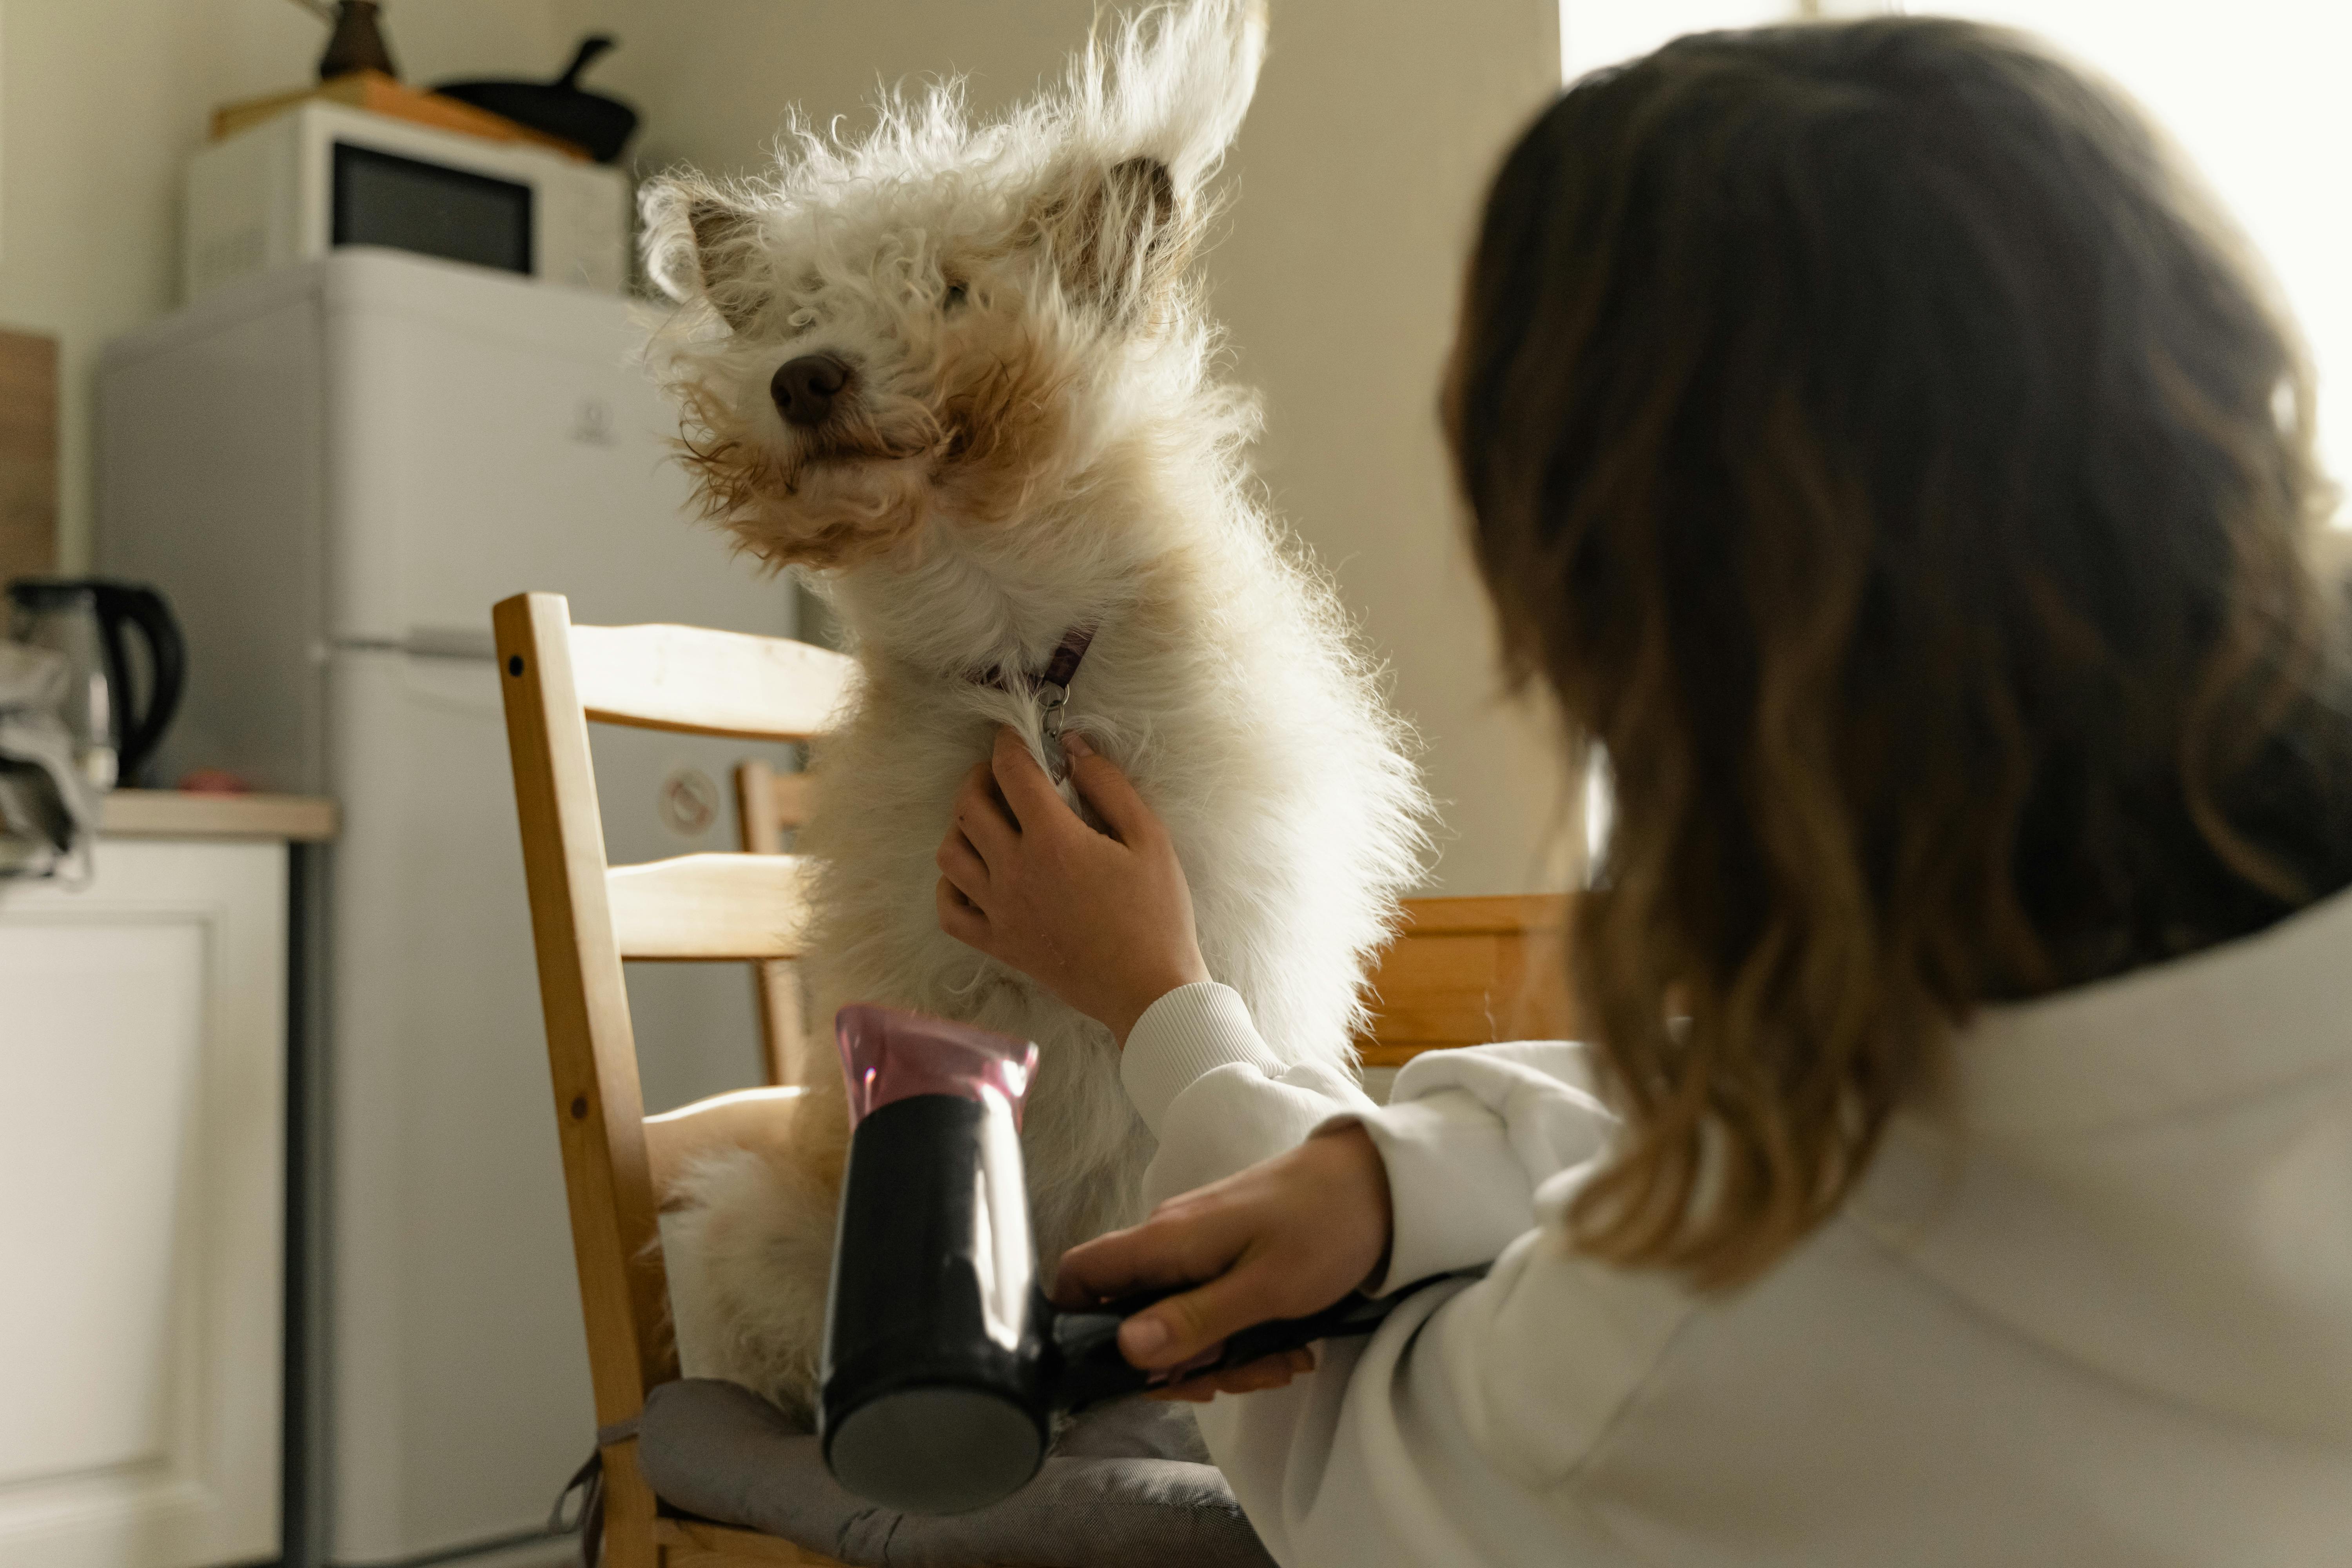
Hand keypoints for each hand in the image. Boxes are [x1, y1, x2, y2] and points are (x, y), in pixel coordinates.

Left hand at [935, 726, 1208, 1043]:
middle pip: (969, 807)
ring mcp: (1000, 911)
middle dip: (979, 776)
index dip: (1008, 743)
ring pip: (950, 854)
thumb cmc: (1157, 914)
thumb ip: (1108, 785)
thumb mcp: (1149, 838)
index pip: (1012, 772)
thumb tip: (1072, 746)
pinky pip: (949, 910)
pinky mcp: (999, 944)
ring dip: (961, 826)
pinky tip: (976, 874)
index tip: (1013, 735)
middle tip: (1001, 773)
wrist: (1149, 991)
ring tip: (988, 821)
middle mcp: (1015, 872)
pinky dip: (952, 885)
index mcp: (1053, 840)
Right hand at [1053, 1124, 1393, 1400]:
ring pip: (1179, 1321)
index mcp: (1165, 1241)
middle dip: (1179, 1364)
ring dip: (1223, 1357)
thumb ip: (1194, 1319)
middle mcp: (1170, 1241)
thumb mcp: (1266, 1288)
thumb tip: (1125, 1350)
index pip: (1081, 1275)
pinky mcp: (1229, 1256)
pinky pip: (1213, 1308)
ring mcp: (1199, 1248)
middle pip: (1133, 1317)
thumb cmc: (1326, 1226)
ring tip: (1283, 1363)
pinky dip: (1244, 1337)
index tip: (1128, 1373)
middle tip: (1235, 1379)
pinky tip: (1289, 1348)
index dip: (1080, 1327)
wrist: (1382, 1182)